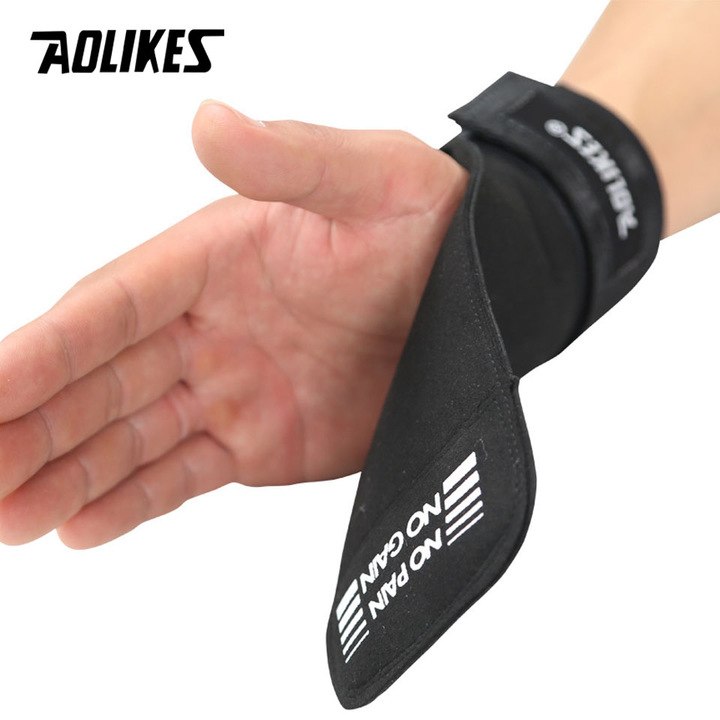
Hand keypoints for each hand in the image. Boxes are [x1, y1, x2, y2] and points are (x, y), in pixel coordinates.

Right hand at [0, 101, 466, 548]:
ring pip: (129, 438)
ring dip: (67, 475)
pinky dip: (133, 501)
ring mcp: (230, 391)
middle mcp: (205, 327)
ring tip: (5, 516)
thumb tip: (211, 122)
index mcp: (212, 259)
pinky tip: (81, 523)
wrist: (482, 296)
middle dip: (30, 425)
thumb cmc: (428, 227)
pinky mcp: (262, 441)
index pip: (110, 307)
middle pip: (98, 381)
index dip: (44, 351)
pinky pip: (185, 475)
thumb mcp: (371, 178)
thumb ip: (290, 161)